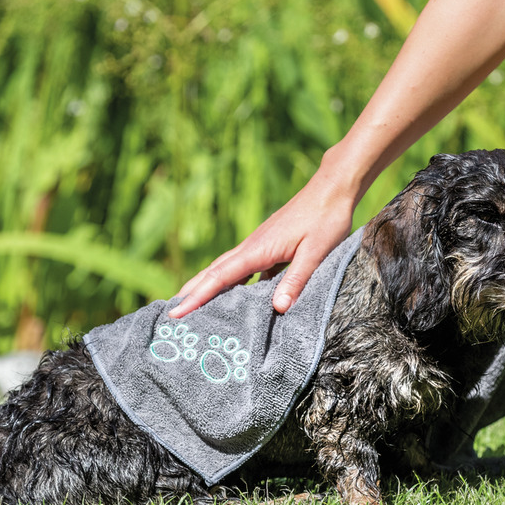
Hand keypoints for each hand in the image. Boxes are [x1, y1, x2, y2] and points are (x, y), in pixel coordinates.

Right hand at [168, 169, 357, 316]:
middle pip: (214, 273)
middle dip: (192, 293)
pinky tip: (237, 299)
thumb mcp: (315, 253)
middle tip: (171, 314)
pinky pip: (244, 270)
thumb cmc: (326, 219)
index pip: (220, 277)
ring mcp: (259, 245)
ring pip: (226, 270)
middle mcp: (252, 247)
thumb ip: (296, 280)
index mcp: (258, 250)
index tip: (176, 313)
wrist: (333, 189)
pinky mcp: (269, 246)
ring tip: (193, 307)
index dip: (197, 297)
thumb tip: (277, 309)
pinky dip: (234, 284)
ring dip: (208, 287)